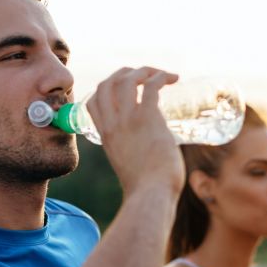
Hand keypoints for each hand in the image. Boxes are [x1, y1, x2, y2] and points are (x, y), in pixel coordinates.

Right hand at [85, 67, 184, 196]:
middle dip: (125, 73)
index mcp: (106, 135)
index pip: (93, 101)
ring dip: (145, 70)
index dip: (106, 88)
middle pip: (107, 83)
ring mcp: (129, 120)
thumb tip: (154, 152)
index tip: (125, 88)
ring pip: (128, 78)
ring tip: (163, 75)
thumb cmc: (145, 188)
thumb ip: (133, 153)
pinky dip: (162, 76)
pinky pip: (152, 85)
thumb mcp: (128, 165)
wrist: (151, 196)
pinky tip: (173, 78)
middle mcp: (113, 124)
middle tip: (145, 76)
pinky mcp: (148, 118)